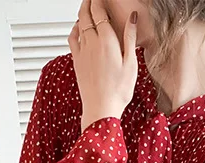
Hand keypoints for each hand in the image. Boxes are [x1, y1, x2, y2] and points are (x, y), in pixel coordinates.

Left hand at [70, 0, 137, 130]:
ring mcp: (82, 51)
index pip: (99, 11)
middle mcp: (91, 43)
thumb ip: (130, 38)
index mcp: (107, 40)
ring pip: (79, 24)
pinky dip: (75, 29)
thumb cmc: (118, 91)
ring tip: (87, 9)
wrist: (101, 108)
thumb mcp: (131, 63)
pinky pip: (72, 38)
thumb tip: (132, 18)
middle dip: (88, 3)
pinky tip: (78, 29)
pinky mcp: (76, 61)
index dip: (98, 1)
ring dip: (82, 14)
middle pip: (86, 14)